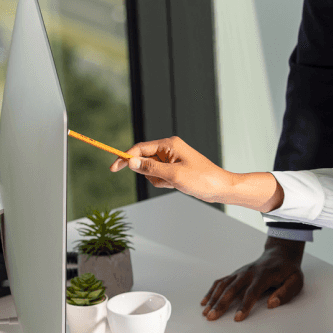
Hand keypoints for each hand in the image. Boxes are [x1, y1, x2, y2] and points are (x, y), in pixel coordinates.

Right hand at [110, 136, 234, 201]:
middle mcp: (170, 149)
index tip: (112, 168)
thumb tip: (130, 161)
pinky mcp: (175, 168)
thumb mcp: (173, 175)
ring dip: (158, 179)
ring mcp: (172, 159)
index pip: (140, 148)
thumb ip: (150, 168)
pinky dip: (164, 182)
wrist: (220, 188)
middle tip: (166, 180)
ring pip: (151, 170)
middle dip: (150, 173)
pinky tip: (177, 185)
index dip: (125, 157)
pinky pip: (159, 176)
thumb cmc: (201, 179)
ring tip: (174, 183)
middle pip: (144, 159)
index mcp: (169, 144)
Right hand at [201, 236, 304, 320]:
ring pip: (223, 285)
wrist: (280, 254)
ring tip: (205, 313)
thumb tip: (272, 304)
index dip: (244, 305)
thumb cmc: (288, 270)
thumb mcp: (295, 280)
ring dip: (213, 299)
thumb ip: (286, 292)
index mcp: (264, 275)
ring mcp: (240, 272)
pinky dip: (211, 291)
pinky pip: (221, 281)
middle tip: (212, 317)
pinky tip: (204, 301)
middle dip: (221, 304)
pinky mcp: (236, 273)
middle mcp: (249, 273)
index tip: (237, 318)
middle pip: (232, 289)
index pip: (252, 292)